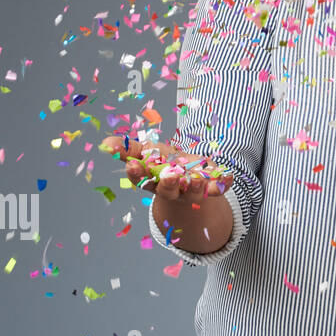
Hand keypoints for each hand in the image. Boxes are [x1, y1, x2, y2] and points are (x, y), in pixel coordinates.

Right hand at [100, 135, 235, 254]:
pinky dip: (224, 183)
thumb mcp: (147, 153)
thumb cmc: (163, 162)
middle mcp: (172, 189)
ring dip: (195, 185)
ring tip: (196, 177)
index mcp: (152, 180)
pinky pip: (218, 188)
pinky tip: (229, 177)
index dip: (136, 173)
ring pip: (193, 192)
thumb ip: (129, 149)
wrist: (188, 175)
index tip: (132, 164)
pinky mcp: (211, 187)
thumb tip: (106, 144)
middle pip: (168, 190)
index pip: (141, 179)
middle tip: (169, 175)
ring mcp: (192, 190)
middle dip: (168, 184)